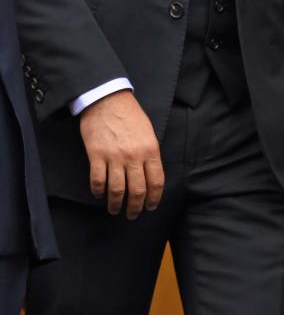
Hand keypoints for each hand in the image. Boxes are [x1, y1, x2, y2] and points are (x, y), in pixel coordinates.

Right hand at [79, 90, 164, 217]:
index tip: (150, 207)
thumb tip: (150, 175)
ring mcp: (114, 157)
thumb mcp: (149, 133)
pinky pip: (98, 180)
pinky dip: (98, 191)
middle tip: (132, 214)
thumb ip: (150, 154)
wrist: (107, 99)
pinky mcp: (96, 155)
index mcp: (150, 150)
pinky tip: (99, 194)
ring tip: (115, 210)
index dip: (154, 199)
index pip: (156, 182)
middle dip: (136, 207)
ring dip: (116, 204)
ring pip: (117, 190)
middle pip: (137, 191)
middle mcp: (134, 156)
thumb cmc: (130, 115)